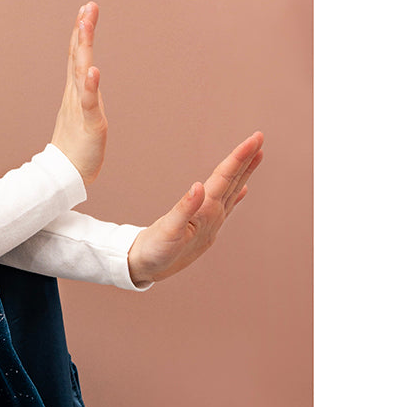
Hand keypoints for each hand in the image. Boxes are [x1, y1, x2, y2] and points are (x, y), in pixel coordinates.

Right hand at [51, 3, 106, 186]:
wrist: (66, 175)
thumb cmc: (75, 146)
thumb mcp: (82, 112)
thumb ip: (83, 93)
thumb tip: (86, 76)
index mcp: (75, 91)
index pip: (77, 55)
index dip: (80, 32)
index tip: (85, 9)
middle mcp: (75, 94)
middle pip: (78, 56)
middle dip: (82, 31)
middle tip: (87, 7)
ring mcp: (80, 107)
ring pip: (82, 72)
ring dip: (84, 48)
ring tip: (85, 26)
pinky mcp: (90, 123)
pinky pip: (89, 102)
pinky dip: (90, 85)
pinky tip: (92, 70)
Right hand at [126, 132, 264, 283]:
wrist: (147, 269)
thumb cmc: (154, 251)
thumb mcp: (166, 230)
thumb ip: (184, 208)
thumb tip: (198, 186)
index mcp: (205, 212)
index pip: (224, 178)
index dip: (239, 157)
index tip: (254, 140)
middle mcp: (214, 215)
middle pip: (233, 181)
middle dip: (247, 159)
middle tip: (259, 138)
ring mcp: (212, 222)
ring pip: (231, 190)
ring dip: (244, 172)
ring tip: (256, 156)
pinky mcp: (205, 227)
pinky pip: (225, 204)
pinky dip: (235, 193)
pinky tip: (242, 188)